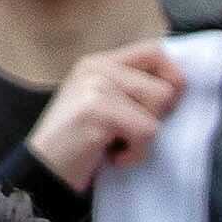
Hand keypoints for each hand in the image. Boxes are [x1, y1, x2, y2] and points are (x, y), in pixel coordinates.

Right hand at [24, 42, 191, 188]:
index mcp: (100, 63)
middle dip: (156, 118)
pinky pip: (146, 132)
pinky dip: (135, 154)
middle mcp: (97, 67)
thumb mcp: (105, 107)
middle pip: (164, 86)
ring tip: (117, 145)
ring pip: (158, 107)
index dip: (173, 77)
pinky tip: (112, 157)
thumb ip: (133, 89)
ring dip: (145, 139)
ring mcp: (96, 86)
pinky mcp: (97, 110)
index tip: (166, 105)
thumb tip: (179, 86)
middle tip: (128, 133)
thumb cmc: (78, 144)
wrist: (42, 170)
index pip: (154, 51)